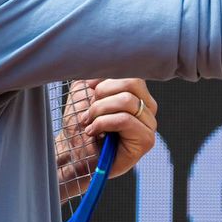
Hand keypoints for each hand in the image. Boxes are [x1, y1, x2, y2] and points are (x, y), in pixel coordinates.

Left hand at [55, 78, 156, 198]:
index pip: (131, 74)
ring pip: (127, 100)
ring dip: (100, 110)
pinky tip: (93, 132)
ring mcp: (149, 125)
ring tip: (89, 123)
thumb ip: (94, 76)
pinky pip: (125, 119)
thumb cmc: (79, 127)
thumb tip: (101, 66)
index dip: (106, 78)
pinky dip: (103, 123)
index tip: (87, 89)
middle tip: (88, 111)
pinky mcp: (146, 141)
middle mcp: (147, 108)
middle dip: (102, 94)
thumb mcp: (84, 93)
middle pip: (132, 83)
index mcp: (137, 95)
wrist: (71, 155)